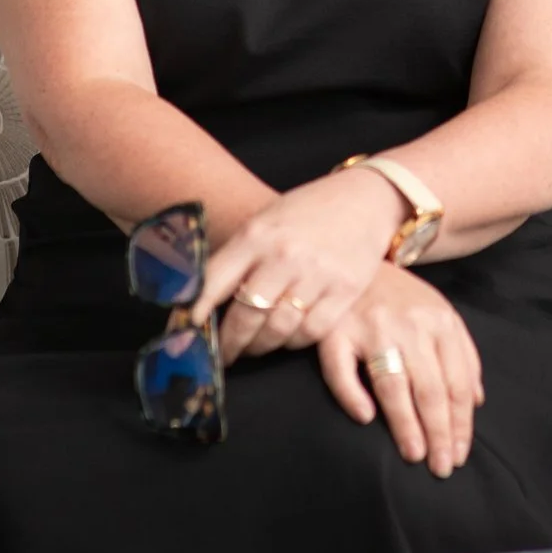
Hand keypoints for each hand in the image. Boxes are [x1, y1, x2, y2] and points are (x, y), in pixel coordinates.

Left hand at [192, 166, 407, 362]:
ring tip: (255, 346)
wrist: (365, 199)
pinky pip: (311, 332)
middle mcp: (284, 255)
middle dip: (230, 342)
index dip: (195, 313)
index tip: (186, 332)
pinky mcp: (345, 291)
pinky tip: (289, 336)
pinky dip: (295, 341)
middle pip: (246, 315)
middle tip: (224, 353)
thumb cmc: (307, 212)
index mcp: (257, 235)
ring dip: (261, 345)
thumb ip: (238, 257)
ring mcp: (317, 274)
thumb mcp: (266, 222)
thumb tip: (200, 299)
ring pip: (278, 330)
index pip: (214, 282)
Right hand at [317, 264, 484, 476]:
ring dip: (405, 423)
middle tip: (440, 467)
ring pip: (392, 383)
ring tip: (414, 454)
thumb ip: (463, 354)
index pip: (455, 382)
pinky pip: (340, 369)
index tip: (458, 454)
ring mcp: (370, 327)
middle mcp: (408, 324)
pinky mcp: (333, 331)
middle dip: (438, 432)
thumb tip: (477, 401)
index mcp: (439, 321)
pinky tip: (364, 417)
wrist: (354, 256)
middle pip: (429, 387)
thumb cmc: (399, 296)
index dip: (460, 423)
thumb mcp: (440, 313)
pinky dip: (352, 394)